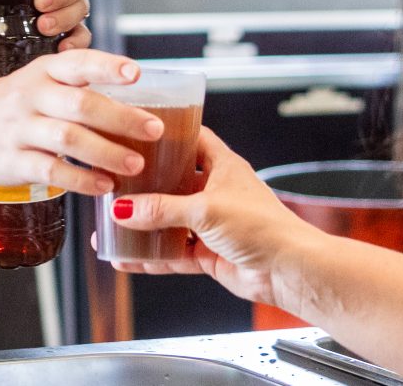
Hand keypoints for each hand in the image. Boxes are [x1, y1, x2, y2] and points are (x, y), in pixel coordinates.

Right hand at [0, 49, 158, 196]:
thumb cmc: (19, 102)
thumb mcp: (43, 82)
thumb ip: (82, 88)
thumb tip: (141, 102)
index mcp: (45, 71)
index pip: (78, 63)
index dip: (107, 67)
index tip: (136, 74)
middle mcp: (32, 95)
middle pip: (79, 104)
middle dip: (120, 118)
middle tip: (154, 130)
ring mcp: (19, 128)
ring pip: (66, 138)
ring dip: (105, 152)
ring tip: (136, 164)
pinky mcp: (11, 160)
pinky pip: (50, 170)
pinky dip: (80, 180)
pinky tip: (103, 185)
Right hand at [104, 127, 319, 304]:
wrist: (289, 271)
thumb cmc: (264, 227)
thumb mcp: (205, 210)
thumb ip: (163, 209)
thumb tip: (125, 210)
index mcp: (222, 166)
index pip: (190, 138)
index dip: (166, 134)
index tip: (136, 131)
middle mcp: (216, 191)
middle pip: (173, 181)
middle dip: (145, 183)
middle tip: (114, 179)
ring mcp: (211, 223)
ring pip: (169, 219)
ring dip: (143, 223)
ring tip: (112, 222)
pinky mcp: (208, 252)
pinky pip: (172, 252)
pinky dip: (151, 255)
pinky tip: (128, 258)